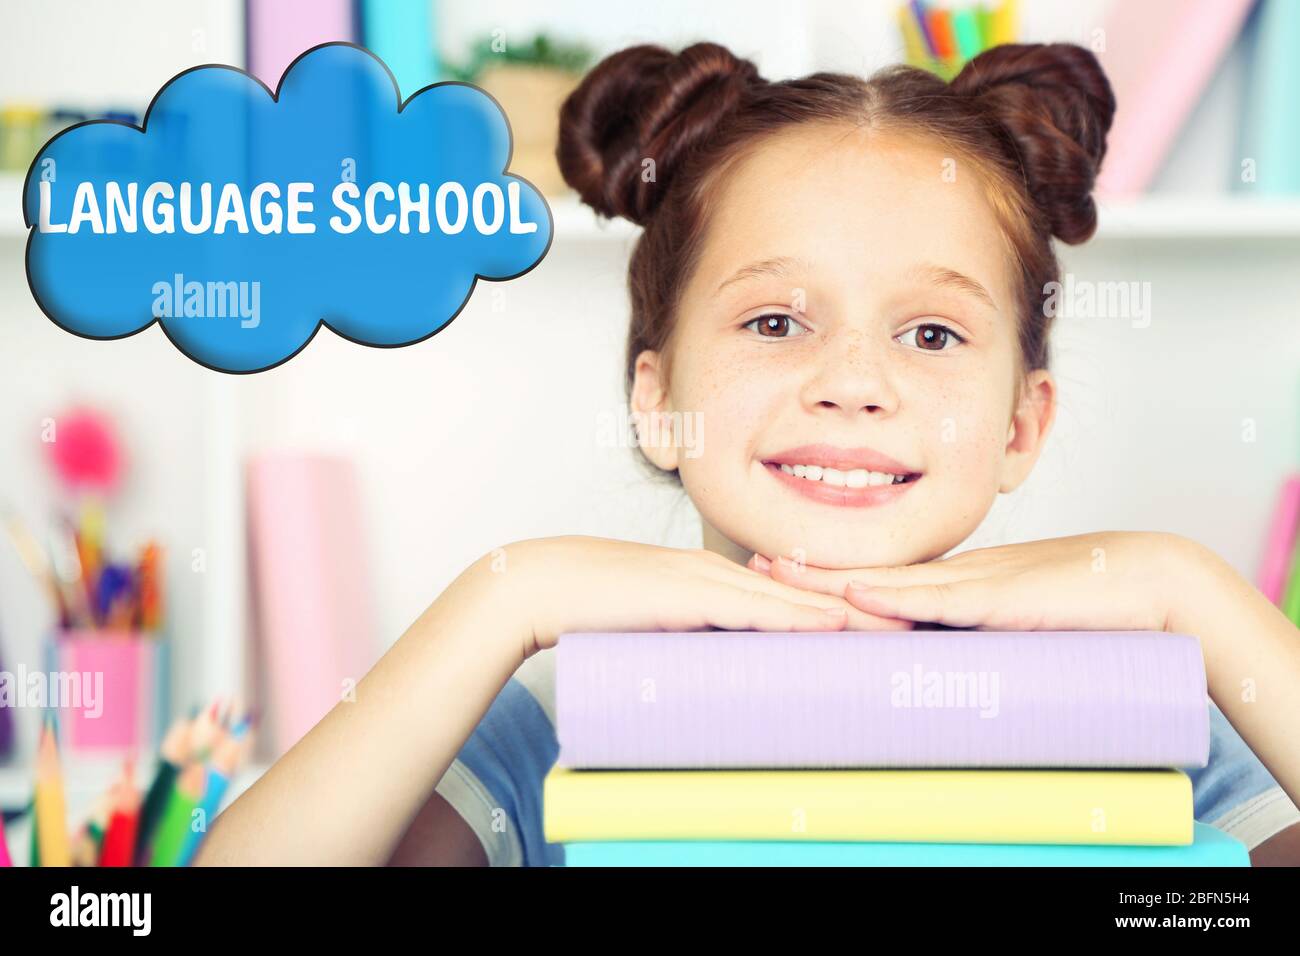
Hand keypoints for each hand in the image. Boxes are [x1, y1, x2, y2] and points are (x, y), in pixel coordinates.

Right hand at [485, 535, 912, 656]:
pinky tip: (830, 625)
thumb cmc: (594, 608)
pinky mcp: (689, 593)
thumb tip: (722, 674)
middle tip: (919, 627)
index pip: (794, 596)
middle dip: (864, 611)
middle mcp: (723, 572)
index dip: (842, 609)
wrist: (544, 583)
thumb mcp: (658, 626)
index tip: (886, 627)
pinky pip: (752, 607)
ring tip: (896, 630)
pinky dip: (795, 617)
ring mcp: (708, 578)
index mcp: (720, 580)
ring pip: (792, 598)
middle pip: (807, 592)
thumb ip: (693, 641)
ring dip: (845, 615)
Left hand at [747, 531, 1193, 631]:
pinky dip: (895, 596)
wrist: (1151, 583)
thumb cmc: (1088, 607)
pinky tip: (856, 594)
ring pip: (890, 583)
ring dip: (832, 582)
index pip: (880, 583)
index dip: (829, 581)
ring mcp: (976, 583)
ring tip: (779, 574)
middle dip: (811, 575)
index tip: (780, 578)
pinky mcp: (1002, 598)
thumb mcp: (1015, 624)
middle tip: (754, 564)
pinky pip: (939, 598)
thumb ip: (975, 633)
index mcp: (956, 584)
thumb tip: (934, 659)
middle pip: (869, 575)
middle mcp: (956, 578)